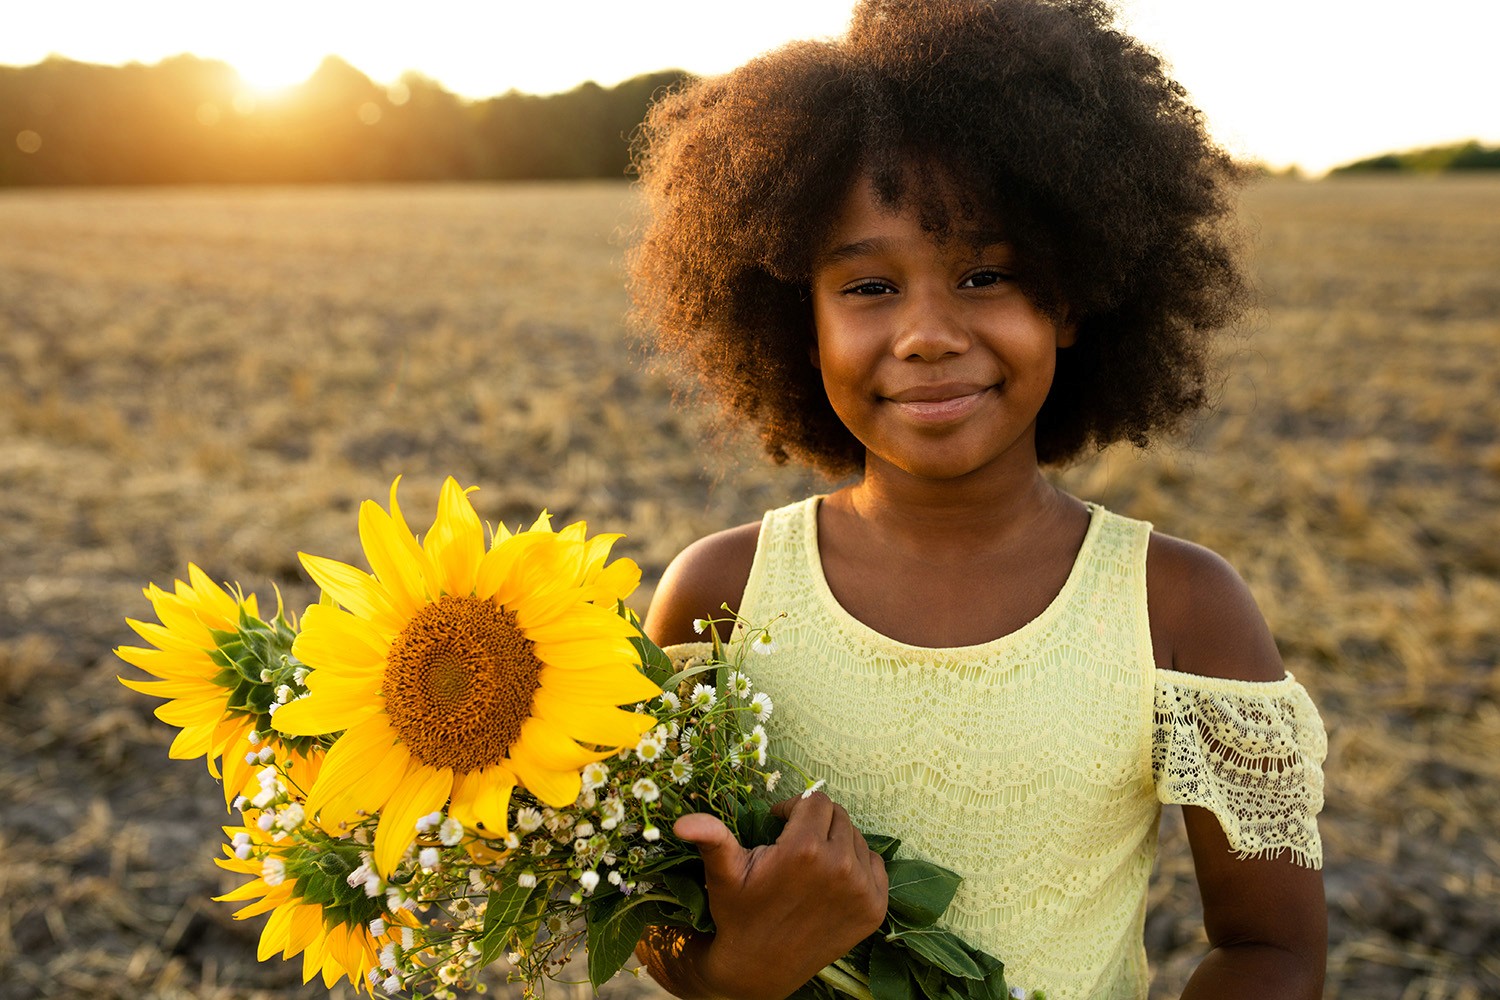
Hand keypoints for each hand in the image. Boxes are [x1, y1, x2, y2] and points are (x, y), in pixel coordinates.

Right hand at [672, 792, 889, 999]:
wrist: (760, 969)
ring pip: (856, 838)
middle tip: (794, 843)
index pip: (815, 801)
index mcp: (805, 850)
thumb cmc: (739, 914)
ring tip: (810, 863)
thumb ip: (711, 839)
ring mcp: (863, 890)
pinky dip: (857, 865)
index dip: (793, 808)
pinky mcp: (875, 908)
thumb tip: (682, 821)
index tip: (779, 823)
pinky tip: (831, 879)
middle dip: (816, 822)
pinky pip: (875, 864)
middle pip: (838, 816)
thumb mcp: (723, 874)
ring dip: (836, 842)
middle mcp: (841, 867)